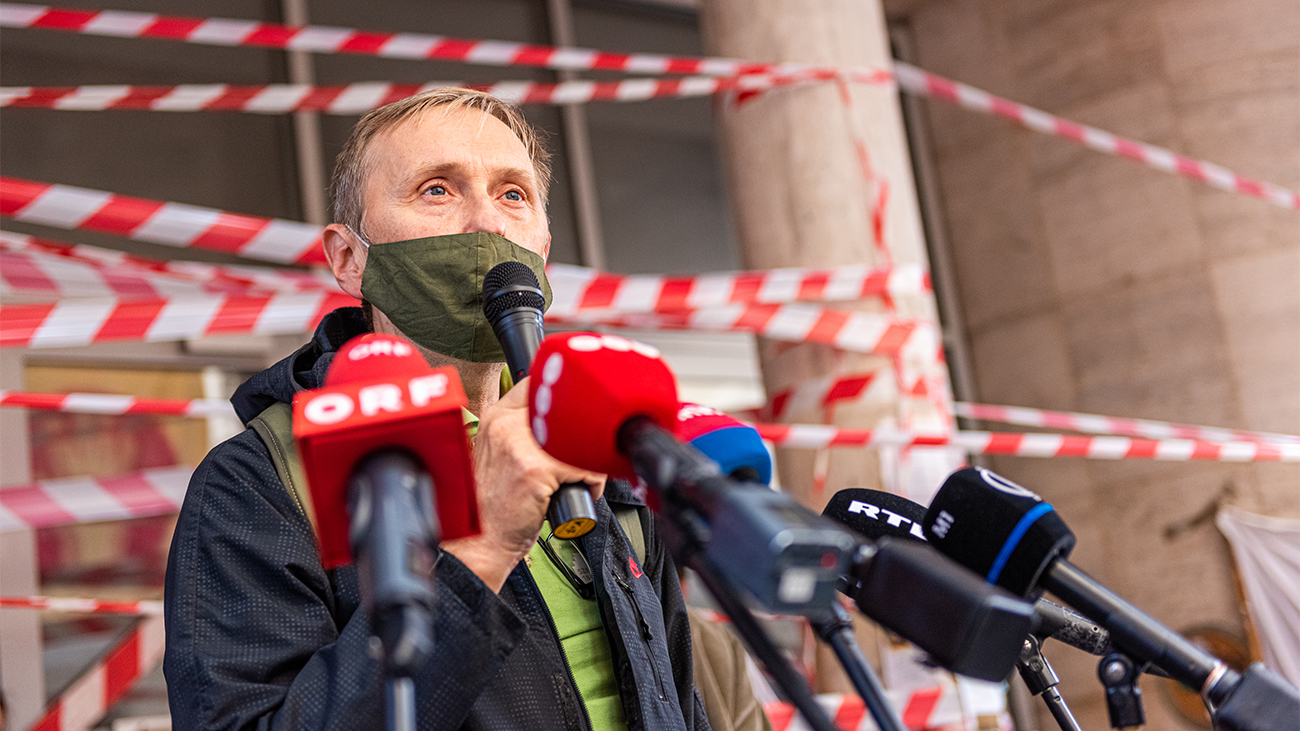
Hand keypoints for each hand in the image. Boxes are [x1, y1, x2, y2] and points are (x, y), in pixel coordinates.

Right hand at [442, 378, 604, 591]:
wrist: (477, 543)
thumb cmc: (492, 506)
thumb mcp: (500, 455)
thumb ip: (522, 432)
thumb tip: (561, 421)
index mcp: (495, 417)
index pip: (539, 386)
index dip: (563, 405)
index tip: (574, 422)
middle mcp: (504, 424)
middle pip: (566, 410)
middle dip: (583, 434)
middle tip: (581, 458)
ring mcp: (519, 445)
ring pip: (580, 438)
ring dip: (589, 460)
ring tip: (578, 479)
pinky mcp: (536, 470)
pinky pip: (586, 467)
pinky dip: (592, 484)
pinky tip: (576, 495)